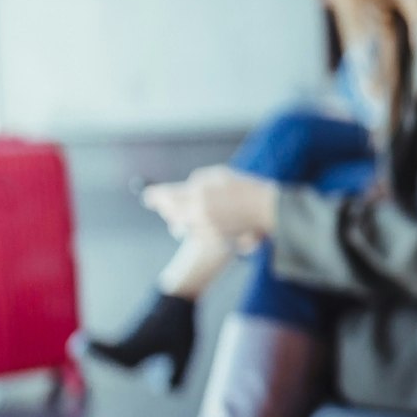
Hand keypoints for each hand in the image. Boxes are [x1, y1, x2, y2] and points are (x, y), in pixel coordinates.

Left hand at [143, 167, 280, 251]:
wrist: (268, 209)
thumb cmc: (245, 188)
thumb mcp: (219, 175)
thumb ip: (197, 182)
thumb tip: (180, 191)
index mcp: (198, 193)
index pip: (167, 196)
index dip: (155, 196)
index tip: (148, 197)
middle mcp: (199, 213)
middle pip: (171, 214)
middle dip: (168, 210)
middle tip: (166, 207)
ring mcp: (206, 229)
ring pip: (181, 228)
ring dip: (181, 222)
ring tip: (191, 215)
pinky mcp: (213, 241)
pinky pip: (195, 236)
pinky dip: (197, 230)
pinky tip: (208, 223)